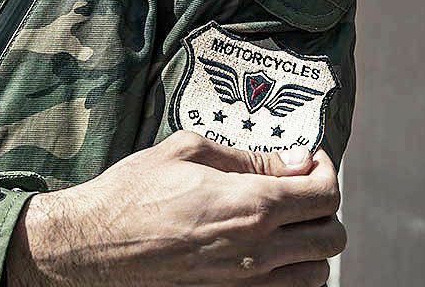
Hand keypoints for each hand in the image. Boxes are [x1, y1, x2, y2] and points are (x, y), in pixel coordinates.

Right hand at [6, 130, 344, 286]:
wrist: (93, 246)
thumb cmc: (135, 192)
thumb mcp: (189, 151)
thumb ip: (250, 157)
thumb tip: (296, 160)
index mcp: (251, 205)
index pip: (324, 194)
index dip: (326, 171)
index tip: (310, 160)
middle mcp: (258, 252)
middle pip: (331, 237)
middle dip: (324, 207)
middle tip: (300, 187)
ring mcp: (247, 286)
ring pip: (317, 273)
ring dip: (311, 244)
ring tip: (284, 221)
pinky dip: (292, 274)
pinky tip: (267, 252)